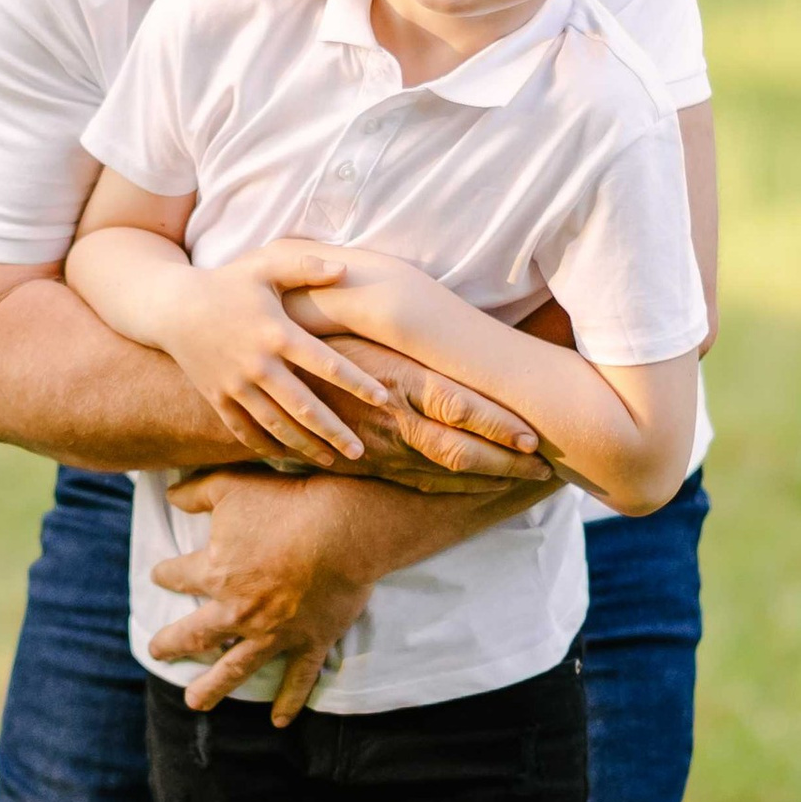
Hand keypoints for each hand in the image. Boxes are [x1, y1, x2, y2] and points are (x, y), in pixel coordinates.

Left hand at [147, 468, 387, 719]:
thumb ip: (196, 492)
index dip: (166, 574)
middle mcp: (237, 611)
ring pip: (235, 669)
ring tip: (194, 702)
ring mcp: (273, 633)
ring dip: (212, 688)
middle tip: (157, 653)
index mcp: (215, 573)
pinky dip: (289, 701)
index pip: (178, 576)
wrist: (342, 530)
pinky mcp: (309, 642)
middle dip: (172, 645)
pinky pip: (297, 679)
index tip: (158, 576)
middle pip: (195, 635)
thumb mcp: (230, 486)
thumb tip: (170, 495)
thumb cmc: (285, 504)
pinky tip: (278, 720)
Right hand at [159, 246, 391, 467]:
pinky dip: (265, 446)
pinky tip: (286, 456)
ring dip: (305, 446)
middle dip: (334, 432)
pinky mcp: (217, 398)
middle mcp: (258, 365)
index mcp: (277, 333)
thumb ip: (306, 266)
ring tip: (331, 460)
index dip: (357, 383)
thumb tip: (346, 269)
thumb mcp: (264, 266)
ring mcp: (235, 385)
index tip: (383, 399)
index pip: (326, 364)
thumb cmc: (226, 284)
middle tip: (360, 451)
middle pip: (304, 407)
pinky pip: (244, 430)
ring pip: (277, 425)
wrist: (172, 307)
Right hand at [314, 335, 555, 493]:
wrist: (252, 381)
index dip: (498, 425)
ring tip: (529, 480)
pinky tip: (481, 487)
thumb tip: (461, 313)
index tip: (534, 436)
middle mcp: (390, 420)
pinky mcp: (365, 462)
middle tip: (549, 467)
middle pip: (459, 451)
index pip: (458, 408)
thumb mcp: (356, 317)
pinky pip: (417, 483)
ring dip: (488, 479)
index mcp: (395, 381)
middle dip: (507, 463)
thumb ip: (405, 319)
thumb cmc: (314, 336)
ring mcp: (377, 448)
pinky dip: (454, 488)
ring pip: (442, 474)